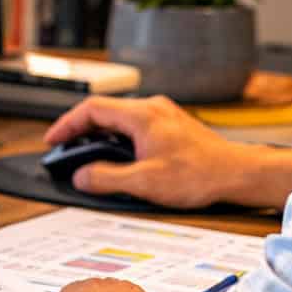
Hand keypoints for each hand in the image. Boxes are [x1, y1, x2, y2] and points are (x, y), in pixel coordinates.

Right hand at [45, 95, 291, 208]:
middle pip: (104, 112)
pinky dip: (118, 140)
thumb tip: (81, 176)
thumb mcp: (145, 182)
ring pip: (120, 119)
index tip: (52, 141)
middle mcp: (152, 108)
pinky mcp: (171, 127)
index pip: (91, 109)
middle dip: (80, 131)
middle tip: (64, 151)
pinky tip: (118, 159)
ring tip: (87, 158)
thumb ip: (107, 178)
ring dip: (100, 137)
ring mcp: (163, 115)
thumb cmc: (199, 175)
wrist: (238, 173)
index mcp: (142, 115)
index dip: (67, 125)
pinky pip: (134, 127)